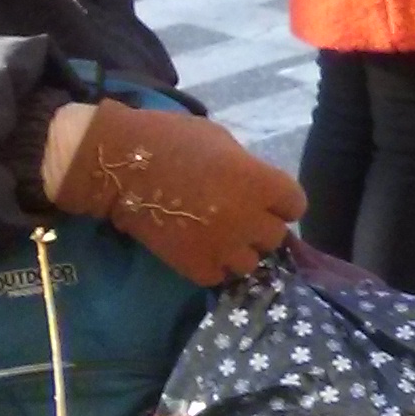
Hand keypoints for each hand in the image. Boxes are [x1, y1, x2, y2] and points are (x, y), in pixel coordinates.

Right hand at [43, 99, 304, 285]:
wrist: (120, 164)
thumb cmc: (171, 140)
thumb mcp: (222, 142)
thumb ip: (248, 169)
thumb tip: (256, 187)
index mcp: (261, 182)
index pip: (295, 206)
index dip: (281, 202)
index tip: (267, 200)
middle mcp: (248, 218)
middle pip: (275, 237)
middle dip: (259, 227)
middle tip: (239, 218)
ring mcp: (222, 246)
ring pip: (250, 262)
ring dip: (238, 250)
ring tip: (219, 237)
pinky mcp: (194, 265)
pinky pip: (218, 276)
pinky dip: (212, 265)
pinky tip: (199, 248)